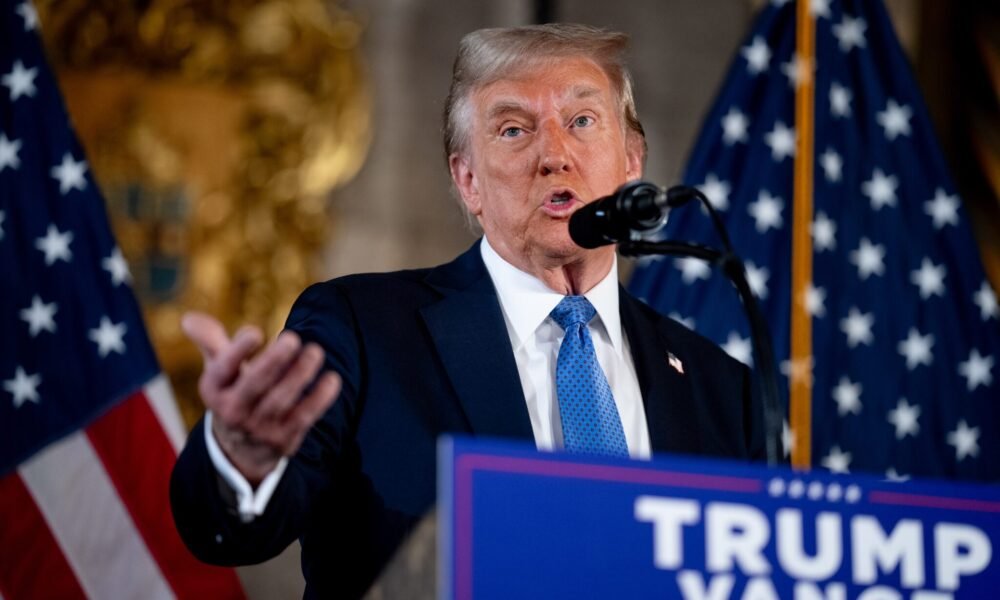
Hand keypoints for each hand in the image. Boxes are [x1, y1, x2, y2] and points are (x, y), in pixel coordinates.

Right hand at [181, 311, 340, 484]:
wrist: (242, 450)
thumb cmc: (233, 393)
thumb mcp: (218, 370)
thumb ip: (209, 340)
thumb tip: (188, 318)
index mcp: (214, 389)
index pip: (222, 369)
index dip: (237, 351)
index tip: (255, 332)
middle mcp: (233, 411)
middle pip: (253, 386)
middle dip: (273, 362)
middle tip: (292, 338)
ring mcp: (259, 428)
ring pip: (280, 401)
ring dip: (299, 375)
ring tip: (315, 351)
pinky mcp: (284, 439)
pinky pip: (303, 418)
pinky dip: (319, 399)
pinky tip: (332, 378)